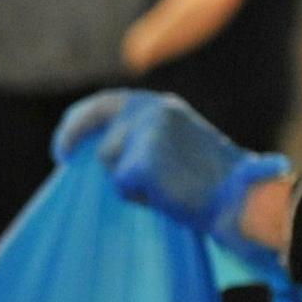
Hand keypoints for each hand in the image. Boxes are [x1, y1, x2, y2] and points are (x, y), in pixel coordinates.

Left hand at [77, 91, 287, 238]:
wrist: (240, 197)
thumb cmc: (214, 180)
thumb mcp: (181, 142)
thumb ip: (146, 138)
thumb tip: (103, 152)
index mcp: (162, 106)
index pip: (108, 103)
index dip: (82, 120)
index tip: (68, 143)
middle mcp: (151, 110)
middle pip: (96, 123)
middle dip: (71, 136)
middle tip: (61, 156)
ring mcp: (145, 133)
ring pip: (110, 163)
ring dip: (128, 182)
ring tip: (164, 189)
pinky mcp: (140, 161)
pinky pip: (122, 186)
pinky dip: (139, 199)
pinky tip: (167, 198)